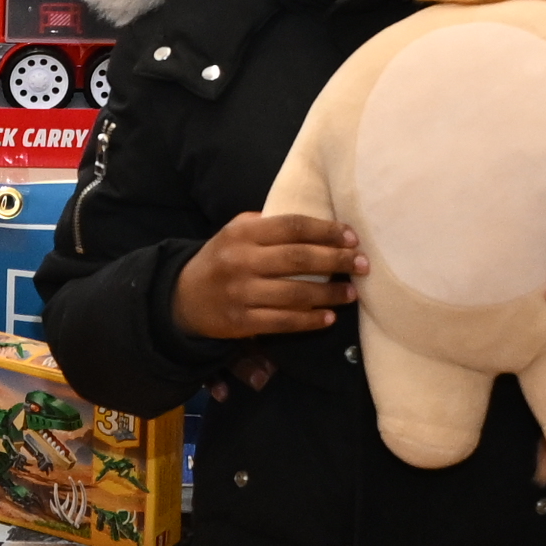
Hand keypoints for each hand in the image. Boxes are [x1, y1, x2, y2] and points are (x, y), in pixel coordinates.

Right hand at [167, 210, 357, 345]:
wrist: (183, 298)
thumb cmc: (221, 259)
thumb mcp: (235, 232)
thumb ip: (267, 224)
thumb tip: (315, 222)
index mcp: (243, 234)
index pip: (292, 226)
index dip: (326, 231)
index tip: (351, 237)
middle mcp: (242, 261)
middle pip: (299, 258)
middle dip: (336, 260)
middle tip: (362, 264)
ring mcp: (241, 293)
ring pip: (295, 293)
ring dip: (329, 293)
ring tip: (352, 292)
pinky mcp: (241, 322)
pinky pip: (283, 321)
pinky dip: (310, 320)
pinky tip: (328, 317)